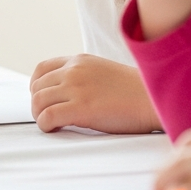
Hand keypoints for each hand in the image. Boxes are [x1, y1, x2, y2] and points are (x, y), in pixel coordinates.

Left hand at [30, 54, 161, 133]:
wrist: (153, 99)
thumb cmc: (135, 92)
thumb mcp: (103, 72)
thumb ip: (83, 77)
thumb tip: (65, 93)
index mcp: (79, 61)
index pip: (41, 69)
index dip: (37, 87)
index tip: (44, 100)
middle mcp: (74, 71)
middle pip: (37, 87)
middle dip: (38, 104)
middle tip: (49, 117)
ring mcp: (76, 89)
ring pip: (38, 101)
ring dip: (40, 116)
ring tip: (53, 124)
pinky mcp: (81, 108)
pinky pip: (47, 117)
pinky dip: (45, 125)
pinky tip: (56, 129)